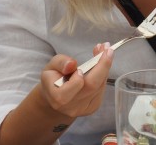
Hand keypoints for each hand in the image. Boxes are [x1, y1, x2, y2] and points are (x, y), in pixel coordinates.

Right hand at [0, 44, 114, 144]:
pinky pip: (101, 90)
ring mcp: (83, 109)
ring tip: (102, 50)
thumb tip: (71, 64)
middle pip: (94, 84)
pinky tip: (99, 64)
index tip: (98, 48)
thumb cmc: (50, 83)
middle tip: (106, 47)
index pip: (78, 82)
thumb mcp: (49, 69)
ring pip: (100, 86)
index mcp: (58, 97)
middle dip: (104, 63)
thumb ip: (60, 63)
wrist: (50, 104)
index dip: (91, 65)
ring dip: (104, 66)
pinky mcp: (91, 108)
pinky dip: (102, 75)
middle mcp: (72, 105)